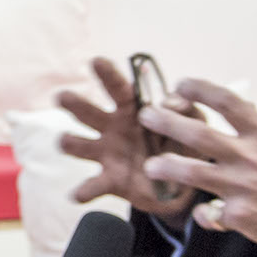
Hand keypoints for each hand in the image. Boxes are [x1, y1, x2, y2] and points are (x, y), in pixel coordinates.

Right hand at [56, 57, 201, 218]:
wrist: (184, 183)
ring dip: (70, 142)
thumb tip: (169, 102)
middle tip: (61, 97)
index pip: (119, 89)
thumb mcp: (195, 124)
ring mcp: (108, 154)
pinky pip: (94, 185)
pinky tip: (76, 195)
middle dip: (75, 104)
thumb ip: (187, 110)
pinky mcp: (111, 181)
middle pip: (89, 113)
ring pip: (82, 146)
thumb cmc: (184, 144)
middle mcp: (113, 128)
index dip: (108, 75)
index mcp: (133, 110)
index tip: (96, 61)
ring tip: (64, 141)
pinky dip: (85, 190)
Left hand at [138, 76, 256, 256]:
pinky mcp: (238, 217)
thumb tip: (241, 117)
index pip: (228, 102)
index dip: (200, 89)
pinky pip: (209, 213)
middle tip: (148, 115)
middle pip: (199, 134)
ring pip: (192, 172)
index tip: (180, 84)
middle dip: (168, 122)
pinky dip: (206, 215)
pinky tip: (209, 215)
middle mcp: (251, 157)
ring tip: (151, 167)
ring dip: (167, 167)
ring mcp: (242, 187)